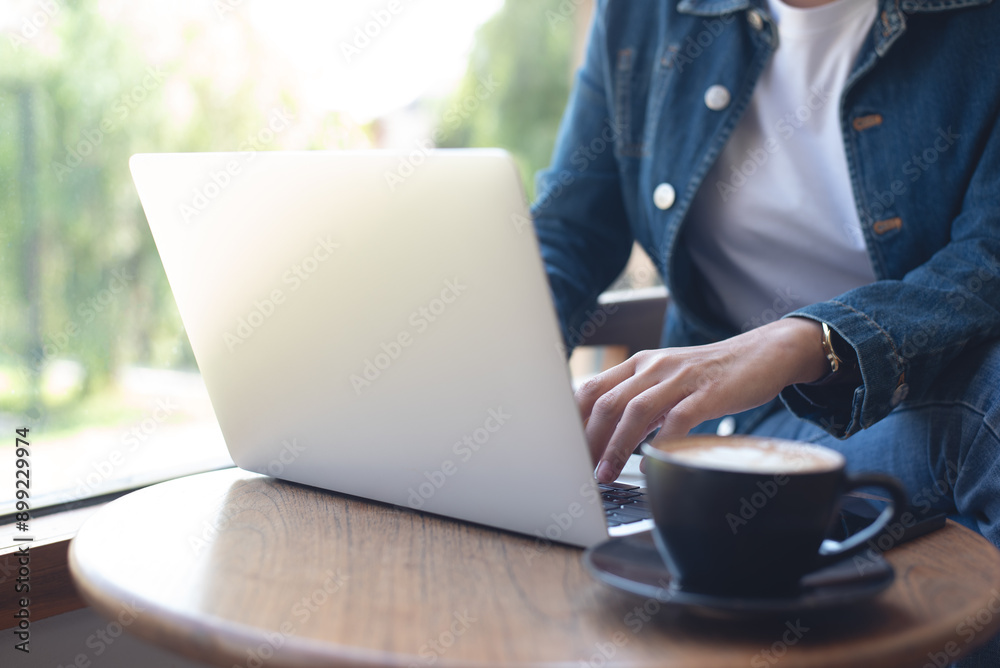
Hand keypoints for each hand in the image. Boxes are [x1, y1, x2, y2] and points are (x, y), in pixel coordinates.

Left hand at [575, 317, 828, 481]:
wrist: (765, 353)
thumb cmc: (712, 374)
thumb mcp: (668, 380)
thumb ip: (641, 401)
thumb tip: (610, 435)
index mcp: (639, 364)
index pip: (592, 389)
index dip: (572, 421)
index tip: (563, 449)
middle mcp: (654, 366)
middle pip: (607, 401)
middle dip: (588, 439)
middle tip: (579, 469)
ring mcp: (680, 378)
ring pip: (635, 410)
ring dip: (615, 446)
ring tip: (606, 474)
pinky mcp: (708, 392)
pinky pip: (678, 419)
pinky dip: (661, 443)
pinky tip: (652, 464)